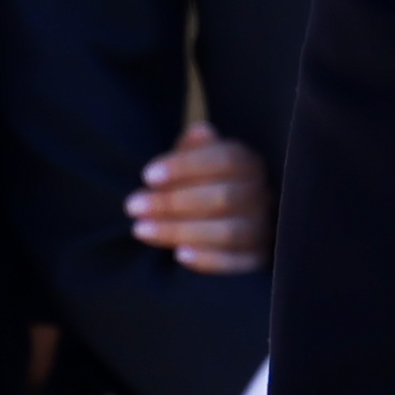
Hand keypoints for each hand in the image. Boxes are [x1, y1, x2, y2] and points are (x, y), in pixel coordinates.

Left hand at [128, 123, 270, 274]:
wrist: (211, 219)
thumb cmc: (196, 183)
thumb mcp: (191, 161)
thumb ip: (192, 148)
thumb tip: (199, 132)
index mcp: (249, 163)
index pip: (224, 160)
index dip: (185, 167)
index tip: (146, 176)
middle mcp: (262, 194)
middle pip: (224, 198)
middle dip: (173, 202)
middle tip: (131, 205)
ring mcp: (262, 228)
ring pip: (228, 232)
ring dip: (181, 231)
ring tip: (141, 229)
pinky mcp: (257, 259)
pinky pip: (237, 263)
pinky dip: (209, 260)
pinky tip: (178, 255)